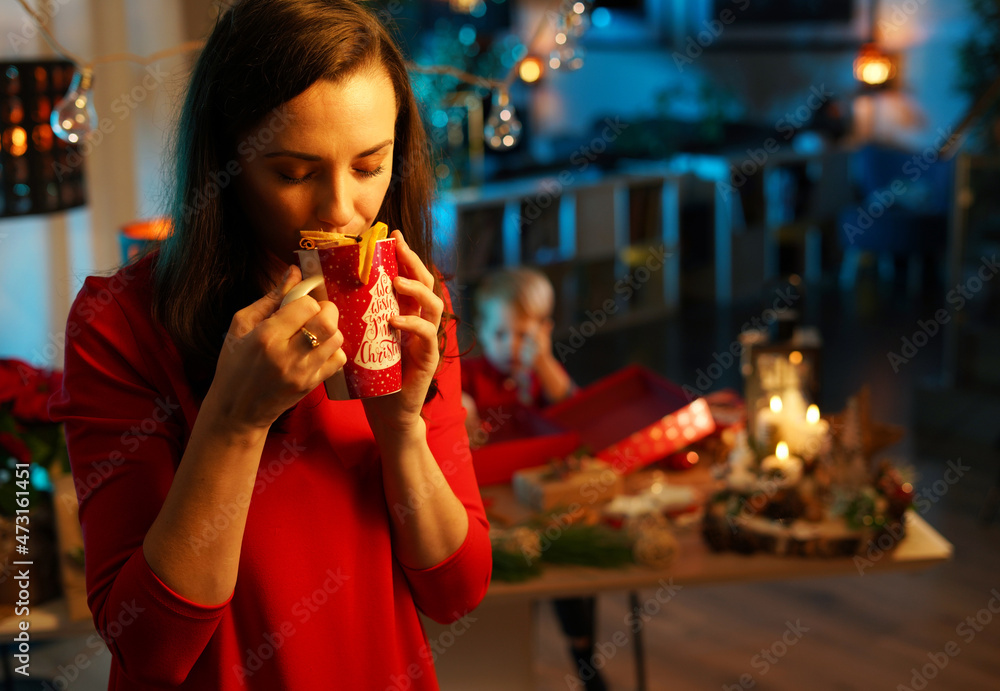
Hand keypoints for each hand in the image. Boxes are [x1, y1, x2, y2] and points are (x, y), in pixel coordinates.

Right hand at [207, 265, 346, 432]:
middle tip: (314, 313)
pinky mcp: (312, 385)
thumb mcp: (242, 326)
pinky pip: (339, 359)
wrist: (237, 411)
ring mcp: (303, 373)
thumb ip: (271, 298)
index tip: (299, 302)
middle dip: (326, 310)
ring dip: (329, 330)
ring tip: (313, 332)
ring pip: (337, 339)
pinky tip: (317, 350)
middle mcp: (287, 355)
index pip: (306, 305)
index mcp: (266, 337)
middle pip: (328, 321)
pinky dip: (333, 350)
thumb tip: (294, 271)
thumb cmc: (235, 364)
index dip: (306, 299)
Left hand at [362, 230, 442, 440]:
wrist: (385, 412)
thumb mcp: (357, 340)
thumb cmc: (370, 376)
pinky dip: (412, 326)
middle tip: (399, 248)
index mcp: (404, 314)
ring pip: (434, 306)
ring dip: (416, 290)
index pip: (410, 278)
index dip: (405, 256)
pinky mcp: (427, 360)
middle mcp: (419, 323)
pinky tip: (395, 321)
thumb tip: (318, 293)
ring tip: (397, 283)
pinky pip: (426, 337)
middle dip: (414, 263)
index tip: (393, 236)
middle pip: (427, 284)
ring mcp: (426, 341)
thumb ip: (349, 318)